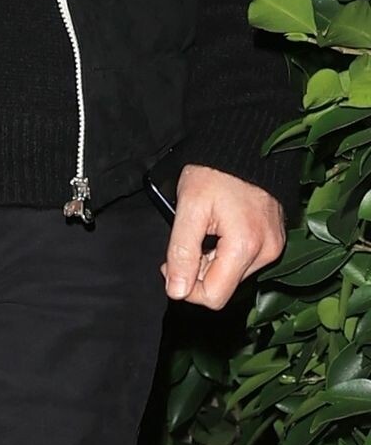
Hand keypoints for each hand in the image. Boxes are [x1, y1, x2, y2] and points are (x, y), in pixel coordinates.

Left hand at [162, 164, 285, 309]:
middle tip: (182, 243)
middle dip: (196, 272)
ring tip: (201, 231)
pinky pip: (244, 261)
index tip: (170, 265)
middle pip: (224, 287)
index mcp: (246, 246)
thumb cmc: (215, 173)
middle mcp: (266, 252)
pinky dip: (224, 253)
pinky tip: (216, 232)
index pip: (215, 296)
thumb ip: (181, 251)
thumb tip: (176, 290)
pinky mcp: (273, 241)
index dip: (187, 288)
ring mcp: (273, 247)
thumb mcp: (189, 208)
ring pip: (232, 275)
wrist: (243, 147)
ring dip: (210, 262)